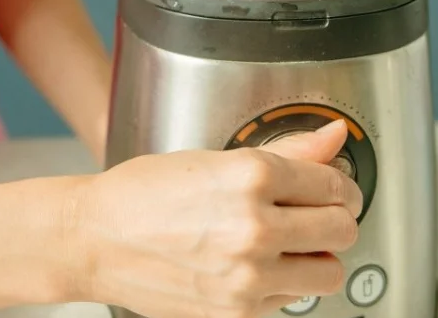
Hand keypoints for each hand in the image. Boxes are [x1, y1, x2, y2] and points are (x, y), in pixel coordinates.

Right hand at [70, 120, 361, 317]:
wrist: (95, 240)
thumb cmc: (142, 194)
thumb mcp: (213, 158)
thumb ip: (286, 151)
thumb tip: (333, 138)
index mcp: (251, 176)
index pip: (334, 184)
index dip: (339, 185)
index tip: (332, 188)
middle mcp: (255, 227)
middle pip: (342, 229)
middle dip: (336, 219)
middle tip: (318, 215)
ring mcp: (248, 276)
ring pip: (329, 272)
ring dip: (318, 257)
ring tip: (293, 246)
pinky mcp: (237, 312)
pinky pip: (292, 301)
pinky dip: (284, 284)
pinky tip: (258, 265)